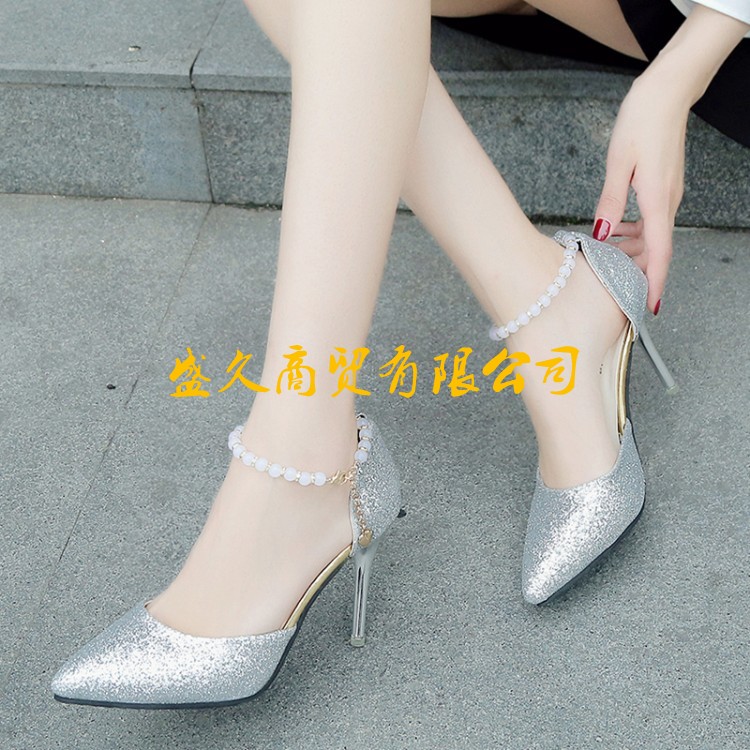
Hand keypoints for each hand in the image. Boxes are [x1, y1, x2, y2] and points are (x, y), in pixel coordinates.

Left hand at [592, 73, 688, 313]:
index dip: (655, 282)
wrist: (666, 93)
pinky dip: (633, 233)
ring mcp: (667, 195)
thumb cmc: (642, 121)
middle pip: (656, 250)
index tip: (650, 307)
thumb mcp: (618, 163)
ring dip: (631, 252)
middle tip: (611, 286)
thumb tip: (602, 234)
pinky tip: (612, 232)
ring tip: (604, 260)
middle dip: (637, 271)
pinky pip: (650, 221)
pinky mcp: (662, 187)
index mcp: (658, 201)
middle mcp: (667, 202)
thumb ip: (610, 202)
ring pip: (651, 236)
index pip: (660, 253)